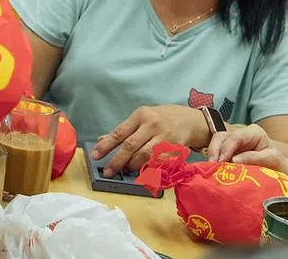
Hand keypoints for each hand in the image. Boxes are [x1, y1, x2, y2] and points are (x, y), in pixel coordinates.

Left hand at [91, 105, 207, 175]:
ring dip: (133, 166)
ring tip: (125, 171)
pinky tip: (142, 172)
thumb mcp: (142, 117)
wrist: (192, 120)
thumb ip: (124, 130)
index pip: (119, 132)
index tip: (95, 155)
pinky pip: (159, 162)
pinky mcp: (175, 148)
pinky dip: (149, 169)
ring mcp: (165, 137)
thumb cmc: (162, 118)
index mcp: (141, 115)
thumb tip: (102, 140)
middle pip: (131, 145)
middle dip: (117, 160)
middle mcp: (152, 125)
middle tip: (108, 172)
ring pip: (144, 155)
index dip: (106, 145)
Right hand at [206, 124, 282, 167]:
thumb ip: (254, 158)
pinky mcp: (228, 150)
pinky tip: (213, 168)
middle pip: (221, 137)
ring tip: (211, 168)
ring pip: (216, 142)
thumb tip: (234, 160)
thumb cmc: (278, 164)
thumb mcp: (271, 160)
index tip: (222, 161)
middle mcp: (241, 134)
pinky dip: (214, 159)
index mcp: (254, 132)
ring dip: (212, 155)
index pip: (236, 137)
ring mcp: (233, 141)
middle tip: (213, 165)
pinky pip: (216, 151)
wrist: (280, 171)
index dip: (226, 148)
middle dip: (215, 150)